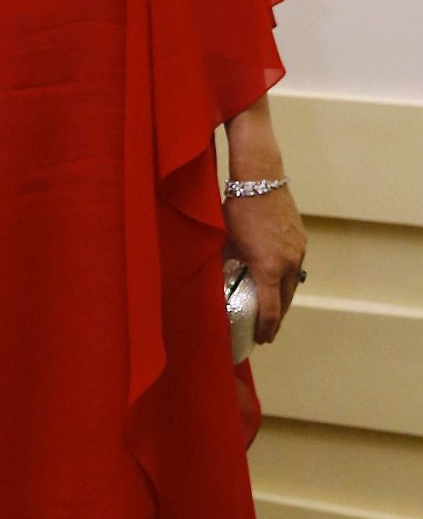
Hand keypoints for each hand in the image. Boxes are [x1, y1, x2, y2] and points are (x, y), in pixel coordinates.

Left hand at [224, 187, 306, 344]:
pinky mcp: (301, 239)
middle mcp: (289, 263)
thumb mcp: (226, 240)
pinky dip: (286, 278)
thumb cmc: (238, 209)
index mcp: (269, 267)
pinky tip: (277, 278)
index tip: (262, 339)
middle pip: (285, 301)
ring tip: (272, 308)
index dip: (266, 328)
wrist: (261, 179)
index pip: (270, 310)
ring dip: (282, 298)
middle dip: (276, 319)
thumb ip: (225, 263)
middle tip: (267, 331)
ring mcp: (298, 251)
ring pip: (293, 284)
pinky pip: (295, 266)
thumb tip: (218, 279)